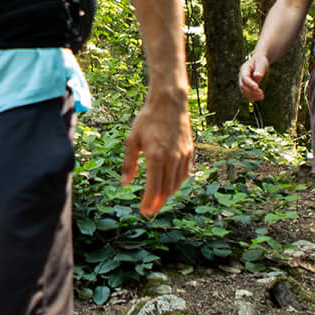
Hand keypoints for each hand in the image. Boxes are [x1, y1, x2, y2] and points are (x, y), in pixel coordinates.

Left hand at [123, 87, 195, 216]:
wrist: (169, 102)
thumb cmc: (148, 119)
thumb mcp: (132, 140)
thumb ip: (129, 163)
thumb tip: (125, 183)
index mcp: (156, 157)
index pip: (154, 189)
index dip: (149, 203)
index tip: (144, 211)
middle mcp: (172, 159)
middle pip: (166, 190)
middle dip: (158, 203)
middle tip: (150, 210)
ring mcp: (183, 156)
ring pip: (177, 184)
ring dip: (168, 195)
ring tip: (158, 199)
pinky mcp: (190, 151)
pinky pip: (185, 174)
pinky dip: (177, 183)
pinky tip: (170, 185)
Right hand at [237, 50, 268, 102]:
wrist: (259, 62)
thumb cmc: (260, 61)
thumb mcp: (261, 62)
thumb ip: (259, 69)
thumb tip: (257, 76)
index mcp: (244, 69)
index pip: (244, 77)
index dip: (250, 83)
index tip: (257, 87)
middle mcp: (242, 76)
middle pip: (243, 86)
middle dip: (251, 91)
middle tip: (261, 94)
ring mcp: (244, 82)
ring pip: (244, 91)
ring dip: (252, 95)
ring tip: (262, 97)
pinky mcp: (247, 87)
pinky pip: (247, 94)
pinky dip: (252, 97)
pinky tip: (259, 98)